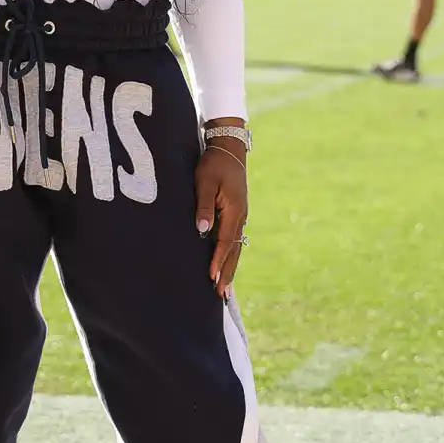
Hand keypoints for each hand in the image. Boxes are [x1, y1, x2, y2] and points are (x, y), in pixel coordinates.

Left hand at [194, 141, 247, 299]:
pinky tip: (226, 263)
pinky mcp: (237, 213)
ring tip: (224, 287)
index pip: (225, 241)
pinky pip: (234, 239)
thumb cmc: (214, 163)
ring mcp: (241, 216)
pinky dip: (231, 254)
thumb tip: (202, 231)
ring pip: (236, 247)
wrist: (229, 148)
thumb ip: (204, 206)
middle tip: (221, 294)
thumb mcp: (205, 181)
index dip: (217, 260)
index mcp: (235, 210)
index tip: (211, 277)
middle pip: (235, 250)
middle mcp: (241, 216)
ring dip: (230, 266)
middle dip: (227, 272)